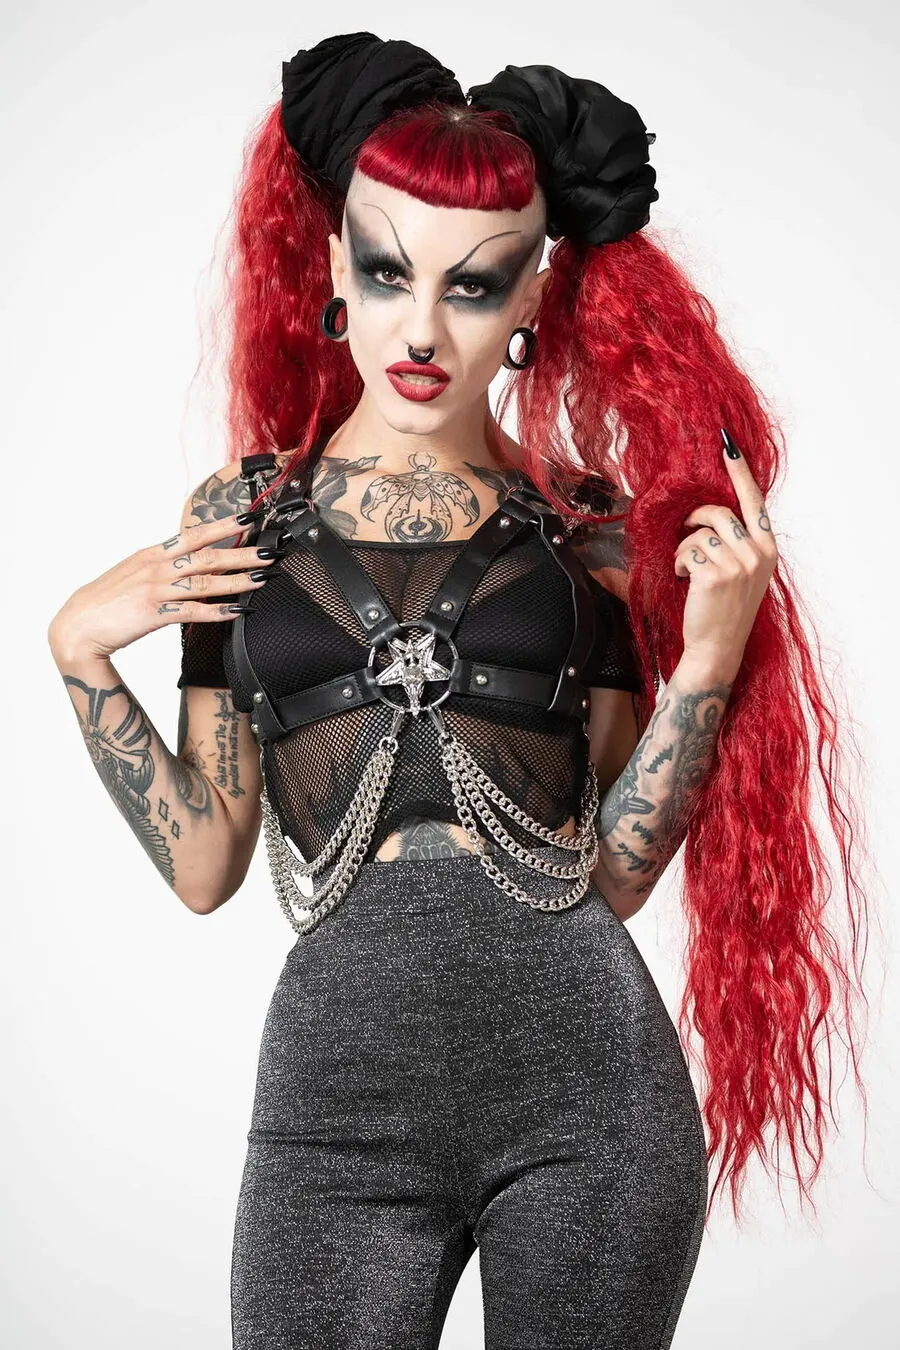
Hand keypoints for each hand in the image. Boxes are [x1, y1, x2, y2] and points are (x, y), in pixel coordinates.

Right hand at [48, 513, 273, 664]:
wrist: (78, 626)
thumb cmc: (107, 601)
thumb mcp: (135, 574)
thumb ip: (163, 566)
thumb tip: (189, 563)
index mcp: (153, 554)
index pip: (195, 535)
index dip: (224, 526)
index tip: (250, 519)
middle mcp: (156, 567)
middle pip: (207, 556)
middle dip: (242, 553)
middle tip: (270, 550)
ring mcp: (155, 590)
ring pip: (204, 582)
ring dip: (237, 581)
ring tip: (263, 579)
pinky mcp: (154, 614)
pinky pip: (192, 612)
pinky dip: (216, 612)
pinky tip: (237, 612)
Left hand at [673, 428, 777, 680]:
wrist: (717, 648)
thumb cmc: (725, 610)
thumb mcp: (744, 573)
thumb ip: (739, 542)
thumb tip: (718, 512)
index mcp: (768, 549)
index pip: (755, 502)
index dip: (740, 473)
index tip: (728, 446)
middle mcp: (757, 554)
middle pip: (718, 513)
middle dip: (694, 520)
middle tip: (685, 536)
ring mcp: (738, 564)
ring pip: (697, 533)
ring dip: (683, 548)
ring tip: (686, 570)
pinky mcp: (714, 574)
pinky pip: (685, 551)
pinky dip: (677, 563)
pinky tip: (682, 579)